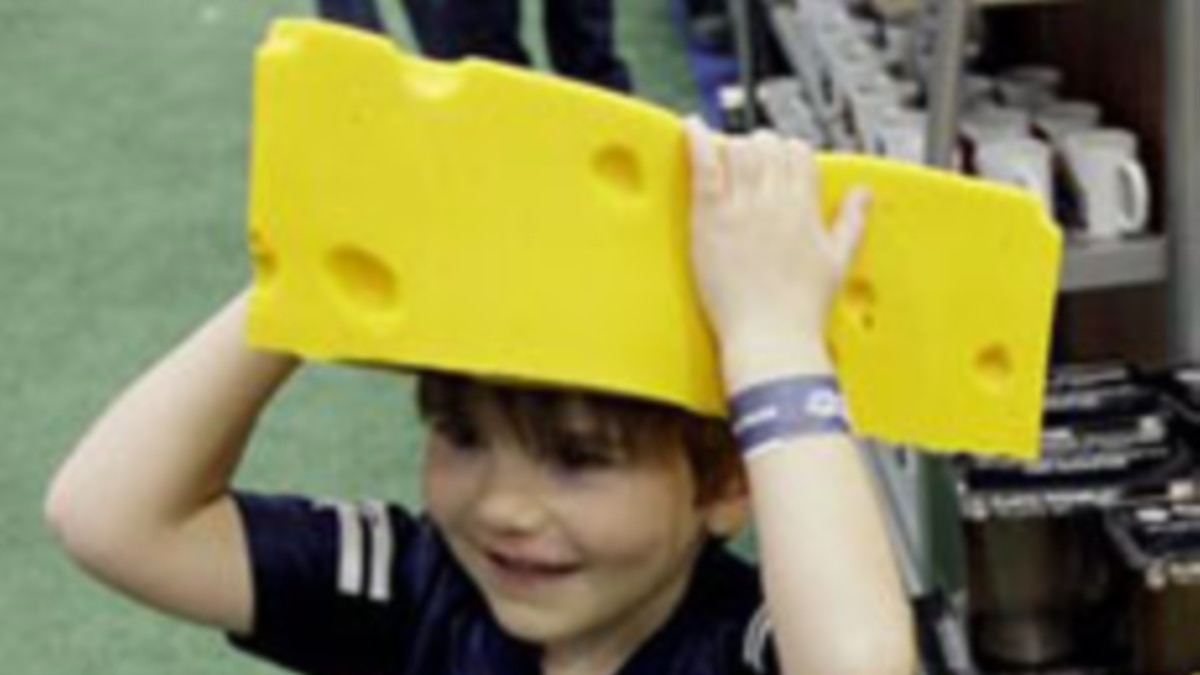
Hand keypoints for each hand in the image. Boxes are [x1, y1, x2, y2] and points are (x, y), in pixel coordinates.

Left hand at [685, 120, 869, 374]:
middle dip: (760, 147)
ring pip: (738, 150)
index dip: (788, 153)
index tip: (779, 162)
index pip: (799, 153)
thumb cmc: (801, 309)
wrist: (771, 337)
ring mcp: (741, 207)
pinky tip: (692, 129)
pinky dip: (698, 143)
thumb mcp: (839, 261)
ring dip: (732, 147)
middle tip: (750, 162)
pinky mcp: (711, 218)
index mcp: (805, 206)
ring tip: (725, 155)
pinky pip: (704, 167)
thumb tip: (863, 194)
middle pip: (767, 146)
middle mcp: (775, 200)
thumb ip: (851, 220)